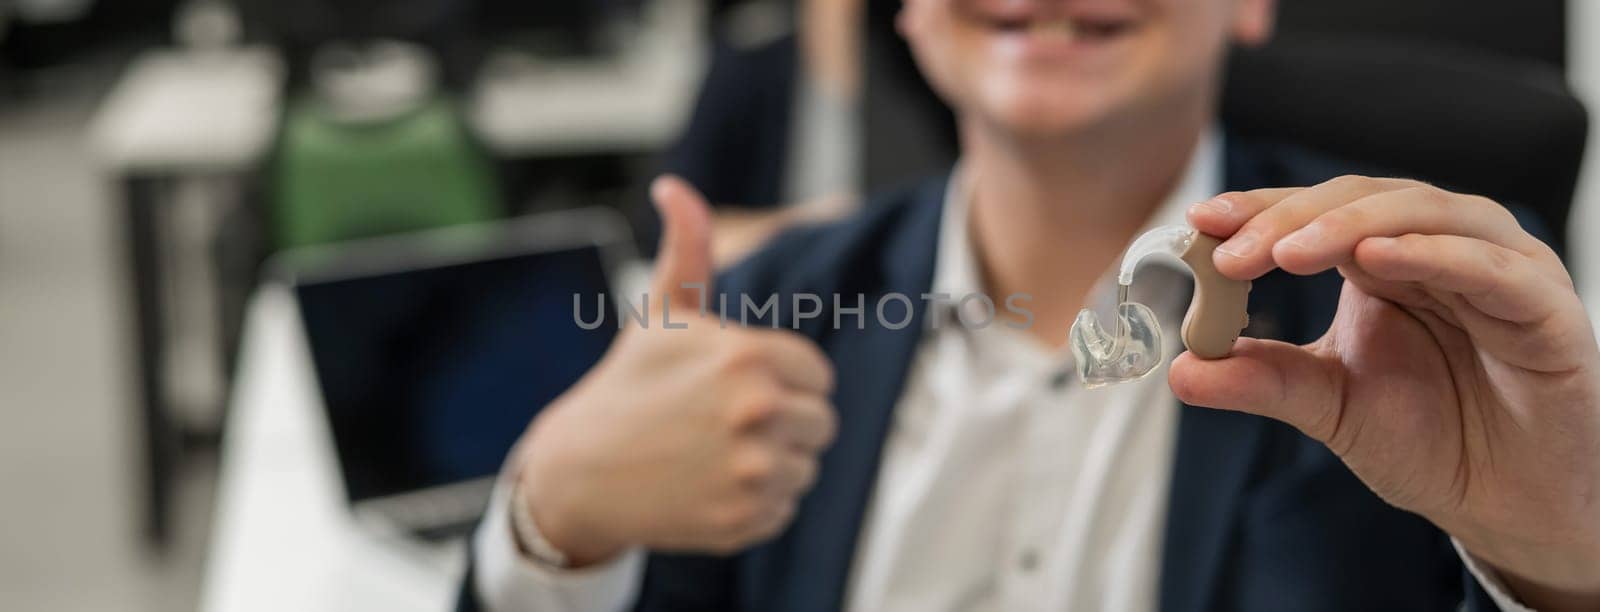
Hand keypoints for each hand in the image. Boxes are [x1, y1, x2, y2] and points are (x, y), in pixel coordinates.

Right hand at [514, 175, 837, 565]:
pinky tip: (709, 487)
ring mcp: (752, 471)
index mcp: (749, 356)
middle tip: (724, 424)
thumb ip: (688, 248)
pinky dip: (755, 505)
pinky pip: (785, 509)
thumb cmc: (630, 385)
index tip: (736, 387)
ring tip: (713, 454)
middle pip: (820, 424)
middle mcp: (758, 412)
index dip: (783, 380)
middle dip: (783, 424)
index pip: (818, 375)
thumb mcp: (660, 313)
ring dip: (771, 465)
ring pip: (805, 468)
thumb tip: (675, 188)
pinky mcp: (746, 520)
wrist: (580, 471)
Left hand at [1174, 176, 1599, 610]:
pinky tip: (1379, 259)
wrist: (1509, 504)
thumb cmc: (1430, 440)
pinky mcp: (1545, 305)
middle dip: (1288, 218)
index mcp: (1384, 260)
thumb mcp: (1329, 406)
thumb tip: (1180, 368)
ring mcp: (1497, 267)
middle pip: (1360, 200)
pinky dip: (1434, 253)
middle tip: (1230, 250)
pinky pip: (1491, 265)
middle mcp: (1439, 247)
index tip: (1199, 223)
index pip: (1316, 212)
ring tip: (1287, 251)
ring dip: (1349, 226)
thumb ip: (1262, 380)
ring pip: (1422, 213)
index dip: (1258, 210)